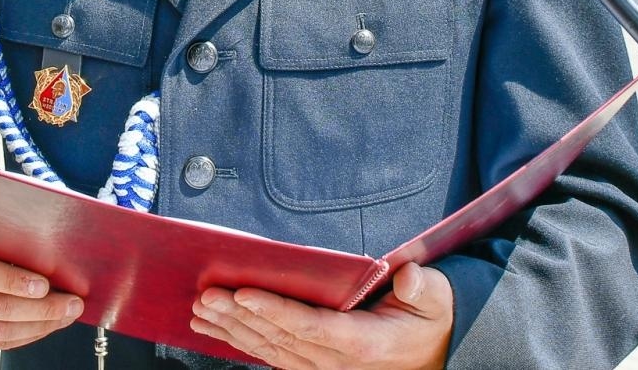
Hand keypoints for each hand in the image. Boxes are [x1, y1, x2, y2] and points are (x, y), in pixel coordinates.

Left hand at [191, 262, 452, 369]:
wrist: (437, 354)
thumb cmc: (430, 320)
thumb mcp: (437, 299)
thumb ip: (422, 288)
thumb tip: (406, 277)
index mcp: (364, 343)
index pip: (310, 326)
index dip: (275, 310)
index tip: (244, 293)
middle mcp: (338, 362)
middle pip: (280, 338)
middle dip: (239, 317)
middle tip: (205, 296)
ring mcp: (324, 369)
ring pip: (270, 350)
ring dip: (232, 331)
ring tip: (200, 311)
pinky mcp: (314, 368)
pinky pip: (273, 357)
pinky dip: (243, 342)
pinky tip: (218, 329)